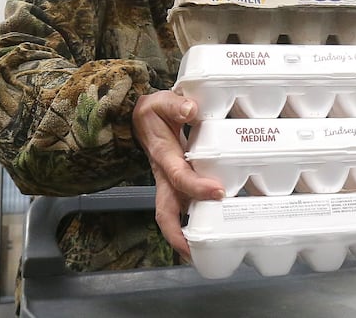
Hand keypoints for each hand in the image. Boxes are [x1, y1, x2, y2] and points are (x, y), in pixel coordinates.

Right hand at [132, 90, 224, 258]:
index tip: (218, 191)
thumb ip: (176, 105)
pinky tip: (209, 231)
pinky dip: (190, 224)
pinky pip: (181, 207)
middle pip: (166, 212)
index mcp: (163, 156)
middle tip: (198, 253)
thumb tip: (191, 110)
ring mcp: (167, 182)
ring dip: (184, 236)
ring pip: (172, 215)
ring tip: (206, 254)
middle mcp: (163, 175)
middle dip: (178, 235)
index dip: (197, 187)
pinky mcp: (174, 183)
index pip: (179, 177)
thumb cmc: (153, 111)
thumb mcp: (161, 101)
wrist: (137, 116)